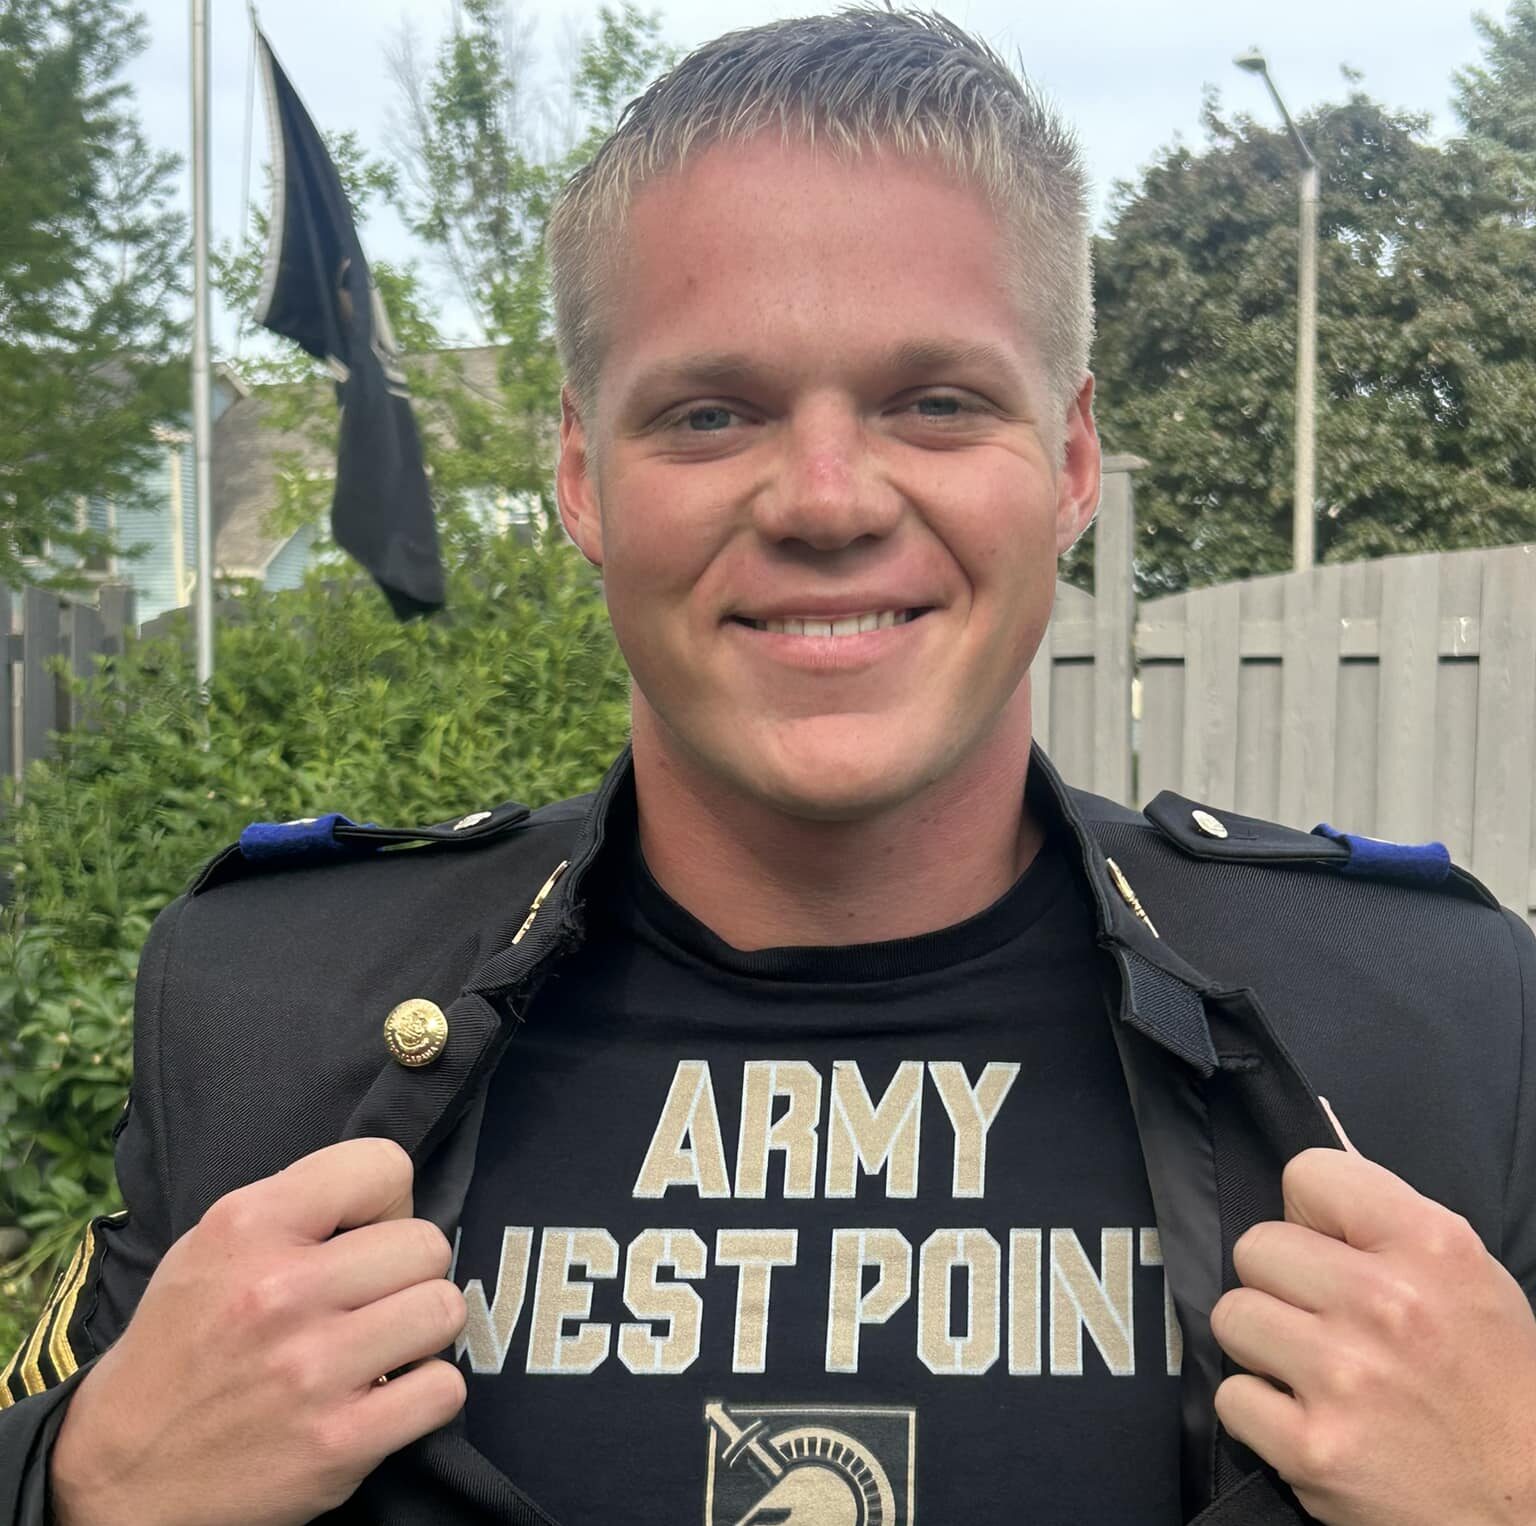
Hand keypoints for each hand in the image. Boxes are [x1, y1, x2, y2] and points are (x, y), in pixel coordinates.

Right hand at [49, 1138, 466, 1525]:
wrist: (124, 1472)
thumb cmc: (184, 1343)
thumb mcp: (211, 1245)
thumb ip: (298, 1207)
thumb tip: (393, 1200)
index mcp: (247, 1226)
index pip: (382, 1166)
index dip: (387, 1200)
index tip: (364, 1233)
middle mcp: (281, 1292)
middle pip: (427, 1243)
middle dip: (409, 1270)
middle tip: (372, 1298)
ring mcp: (312, 1370)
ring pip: (444, 1310)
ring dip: (422, 1331)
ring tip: (382, 1345)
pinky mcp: (339, 1444)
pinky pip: (443, 1389)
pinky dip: (425, 1394)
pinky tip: (386, 1395)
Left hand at [1211, 1102, 1535, 1524]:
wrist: (1529, 1510)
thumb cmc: (1493, 1387)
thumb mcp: (1468, 1280)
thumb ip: (1387, 1228)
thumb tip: (1307, 1201)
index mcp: (1433, 1246)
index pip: (1307, 1174)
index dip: (1311, 1215)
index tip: (1332, 1250)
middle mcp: (1386, 1303)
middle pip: (1255, 1247)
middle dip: (1282, 1285)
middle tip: (1326, 1323)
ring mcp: (1344, 1377)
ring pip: (1232, 1316)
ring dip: (1264, 1346)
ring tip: (1315, 1372)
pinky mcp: (1312, 1449)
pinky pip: (1231, 1396)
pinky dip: (1260, 1414)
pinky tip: (1307, 1419)